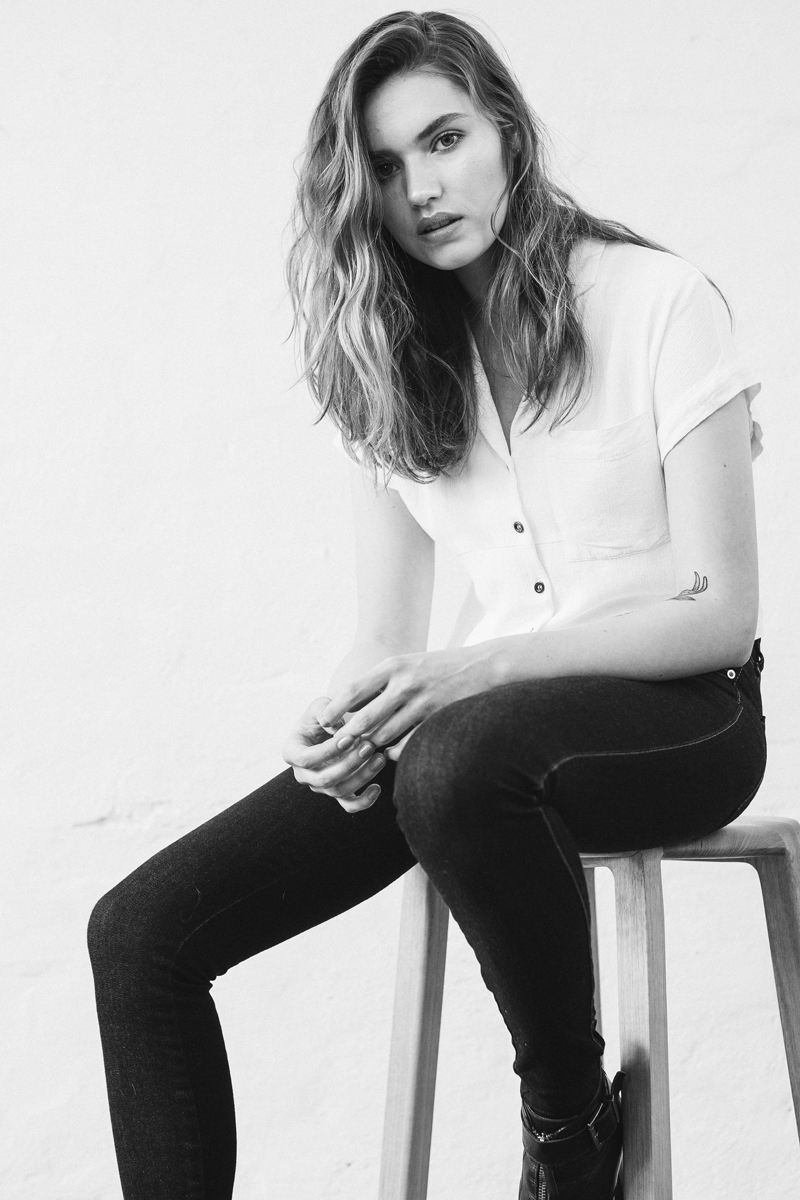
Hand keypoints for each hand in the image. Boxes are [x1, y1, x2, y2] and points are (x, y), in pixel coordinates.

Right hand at [281, 697, 386, 813]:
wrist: (330, 727)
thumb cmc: (323, 715)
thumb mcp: (320, 706)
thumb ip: (325, 711)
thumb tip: (335, 728)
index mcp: (292, 753)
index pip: (307, 759)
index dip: (329, 751)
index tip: (350, 737)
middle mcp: (303, 774)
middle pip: (324, 779)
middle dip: (349, 764)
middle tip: (369, 746)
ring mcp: (320, 786)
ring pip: (339, 791)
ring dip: (361, 776)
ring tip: (380, 758)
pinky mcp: (337, 793)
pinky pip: (349, 805)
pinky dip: (364, 801)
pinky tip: (377, 787)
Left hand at [318, 647, 495, 754]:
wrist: (483, 667)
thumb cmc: (437, 667)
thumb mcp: (407, 664)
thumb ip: (380, 681)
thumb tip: (349, 703)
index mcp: (393, 666)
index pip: (353, 689)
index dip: (334, 708)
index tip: (322, 721)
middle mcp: (405, 684)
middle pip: (365, 719)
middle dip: (347, 736)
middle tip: (336, 746)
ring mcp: (422, 704)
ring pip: (384, 735)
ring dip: (371, 746)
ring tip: (362, 751)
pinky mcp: (436, 720)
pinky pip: (405, 745)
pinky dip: (393, 752)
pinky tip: (390, 752)